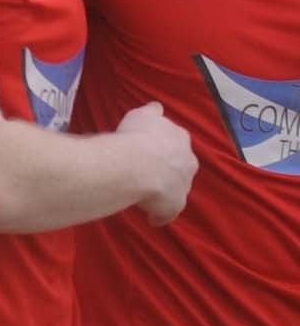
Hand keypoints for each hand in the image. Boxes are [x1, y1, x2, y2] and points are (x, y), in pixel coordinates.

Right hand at [117, 103, 196, 224]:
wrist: (137, 166)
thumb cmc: (137, 137)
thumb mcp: (141, 114)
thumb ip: (151, 113)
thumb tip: (156, 108)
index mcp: (181, 140)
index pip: (176, 142)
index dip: (162, 146)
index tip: (149, 148)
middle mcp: (188, 162)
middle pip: (181, 166)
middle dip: (169, 168)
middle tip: (148, 171)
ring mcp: (183, 185)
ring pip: (176, 189)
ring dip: (165, 190)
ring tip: (147, 193)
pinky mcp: (174, 206)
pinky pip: (167, 212)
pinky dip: (160, 215)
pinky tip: (149, 217)